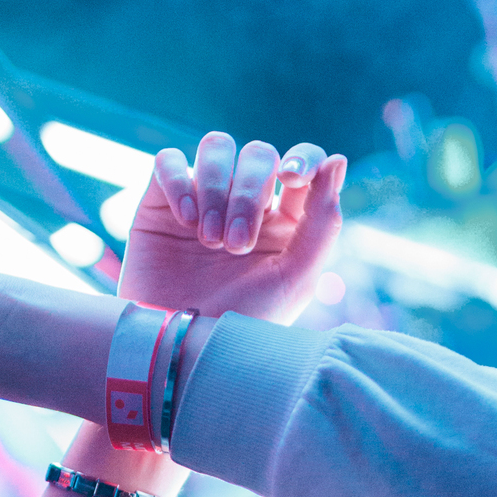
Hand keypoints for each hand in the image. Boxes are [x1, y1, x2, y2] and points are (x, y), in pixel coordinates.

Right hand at [122, 133, 345, 324]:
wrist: (178, 349)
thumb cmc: (241, 323)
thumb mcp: (294, 280)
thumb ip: (322, 222)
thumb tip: (338, 159)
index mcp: (286, 221)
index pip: (303, 162)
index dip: (303, 158)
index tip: (293, 179)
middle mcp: (246, 204)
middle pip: (258, 154)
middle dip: (248, 195)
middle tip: (235, 246)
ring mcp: (202, 199)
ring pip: (216, 147)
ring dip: (218, 189)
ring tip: (209, 240)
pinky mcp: (159, 203)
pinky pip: (169, 160)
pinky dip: (179, 182)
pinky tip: (184, 220)